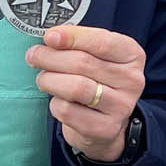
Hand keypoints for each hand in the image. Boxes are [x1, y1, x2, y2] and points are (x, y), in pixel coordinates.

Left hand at [26, 24, 145, 161]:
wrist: (105, 123)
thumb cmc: (96, 81)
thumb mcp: (95, 56)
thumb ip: (78, 44)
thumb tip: (51, 37)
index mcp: (132, 55)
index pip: (102, 42)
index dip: (72, 37)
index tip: (49, 36)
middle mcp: (132, 80)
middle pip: (83, 63)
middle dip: (51, 58)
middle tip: (34, 56)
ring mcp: (121, 106)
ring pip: (75, 88)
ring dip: (50, 80)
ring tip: (42, 79)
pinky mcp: (105, 128)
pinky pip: (68, 111)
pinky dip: (55, 104)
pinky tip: (58, 101)